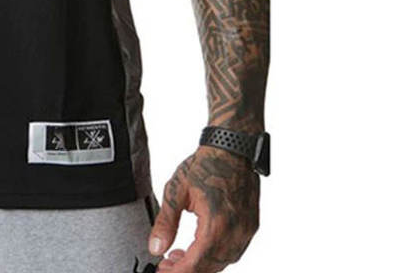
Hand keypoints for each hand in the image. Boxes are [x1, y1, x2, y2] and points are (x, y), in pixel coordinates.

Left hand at [148, 146, 258, 271]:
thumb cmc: (205, 164)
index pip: (196, 264)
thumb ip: (166, 222)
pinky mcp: (250, 226)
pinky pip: (233, 251)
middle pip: (210, 267)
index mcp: (216, 224)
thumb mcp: (177, 190)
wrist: (232, 148)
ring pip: (223, 262)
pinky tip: (199, 248)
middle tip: (166, 265)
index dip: (177, 272)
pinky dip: (215, 255)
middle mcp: (236, 232)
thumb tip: (156, 248)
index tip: (162, 272)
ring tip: (179, 256)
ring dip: (201, 265)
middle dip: (187, 270)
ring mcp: (246, 230)